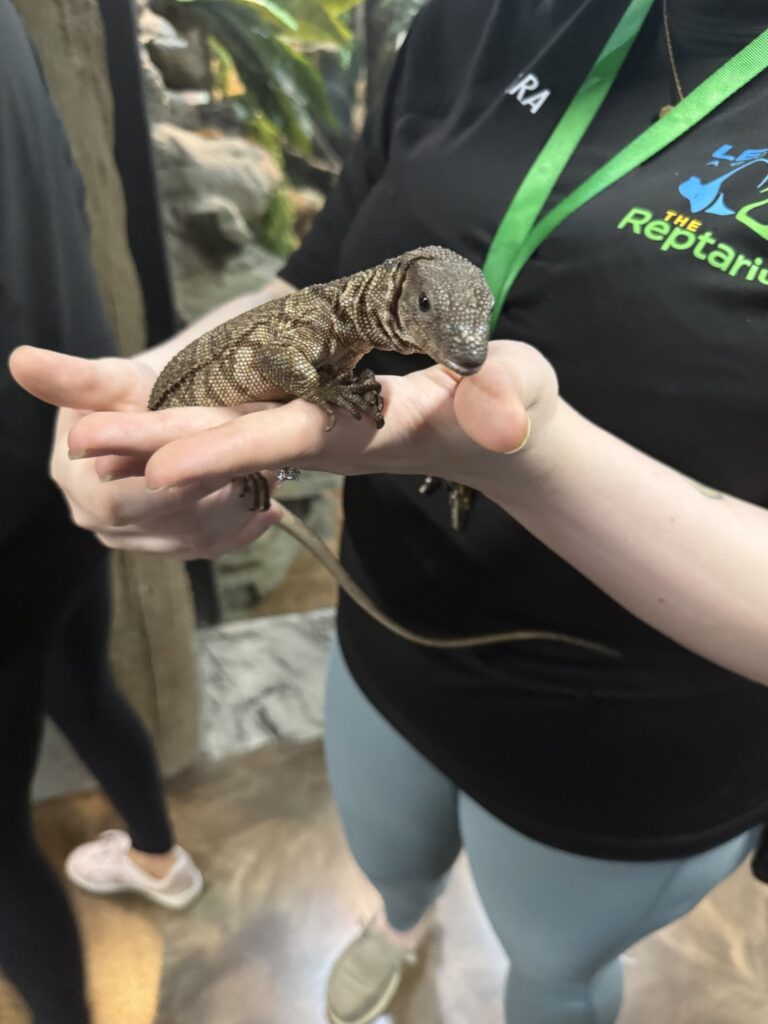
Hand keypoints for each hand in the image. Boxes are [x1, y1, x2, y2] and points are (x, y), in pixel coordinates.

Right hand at [8, 346, 281, 557]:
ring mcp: (139, 542)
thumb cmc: (131, 390)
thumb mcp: (110, 379)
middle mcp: (103, 524)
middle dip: (215, 494)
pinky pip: (213, 547)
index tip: (215, 460)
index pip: (123, 499)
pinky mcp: (171, 547)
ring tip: (272, 477)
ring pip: (195, 538)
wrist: (152, 410)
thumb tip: (21, 359)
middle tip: (261, 467)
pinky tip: (269, 508)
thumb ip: (75, 379)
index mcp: (78, 485)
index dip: (170, 483)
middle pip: (165, 522)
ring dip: (237, 508)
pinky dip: (244, 528)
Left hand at [29, 341, 559, 501]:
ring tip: (77, 432)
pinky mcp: (311, 417)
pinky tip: (135, 423)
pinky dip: (184, 421)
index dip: (231, 448)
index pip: (293, 439)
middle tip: (77, 445)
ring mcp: (316, 428)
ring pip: (225, 429)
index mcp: (369, 428)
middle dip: (159, 446)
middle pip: (236, 442)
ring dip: (153, 433)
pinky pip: (239, 419)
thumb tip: (502, 418)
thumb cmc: (515, 406)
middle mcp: (329, 435)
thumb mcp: (522, 391)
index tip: (162, 463)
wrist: (500, 435)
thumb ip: (508, 399)